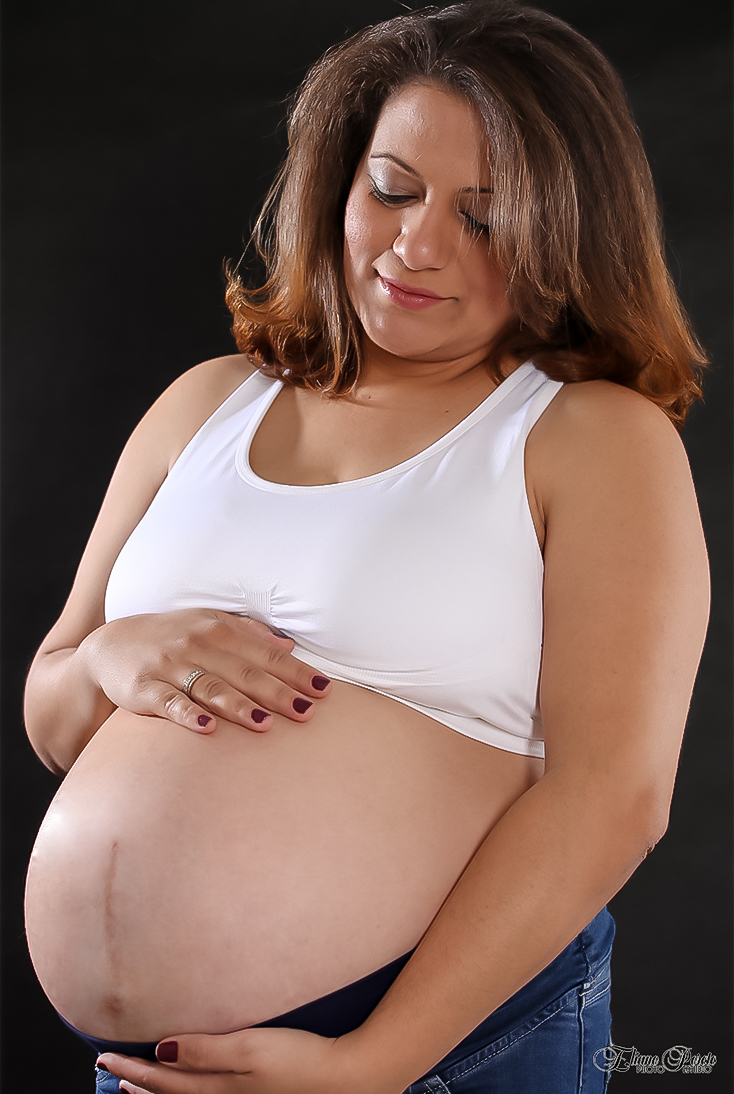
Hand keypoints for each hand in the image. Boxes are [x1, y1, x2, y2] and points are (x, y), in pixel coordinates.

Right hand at [78, 609, 330, 733]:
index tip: (322, 689)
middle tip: (307, 712)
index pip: (264, 654)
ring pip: (210, 687)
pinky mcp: (143, 688)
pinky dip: (188, 715)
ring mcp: (169, 666)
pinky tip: (207, 729)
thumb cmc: (169, 636)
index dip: (294, 672)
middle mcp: (196, 645)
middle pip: (244, 672)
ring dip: (239, 706)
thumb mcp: (207, 624)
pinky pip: (168, 703)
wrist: (108, 646)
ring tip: (266, 723)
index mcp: (218, 630)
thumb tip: (289, 646)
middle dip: (278, 693)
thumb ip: (247, 634)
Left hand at [96, 1027, 397, 1093]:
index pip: (164, 1081)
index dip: (133, 1069)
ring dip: (158, 1093)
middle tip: (109, 1071)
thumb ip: (205, 1051)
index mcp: (219, 1090)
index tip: (104, 1057)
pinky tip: (192, 1086)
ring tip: (135, 1086)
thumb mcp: (249, 1049)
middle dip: (138, 1083)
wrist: (349, 1077)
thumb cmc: (301, 1061)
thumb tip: (162, 1051)